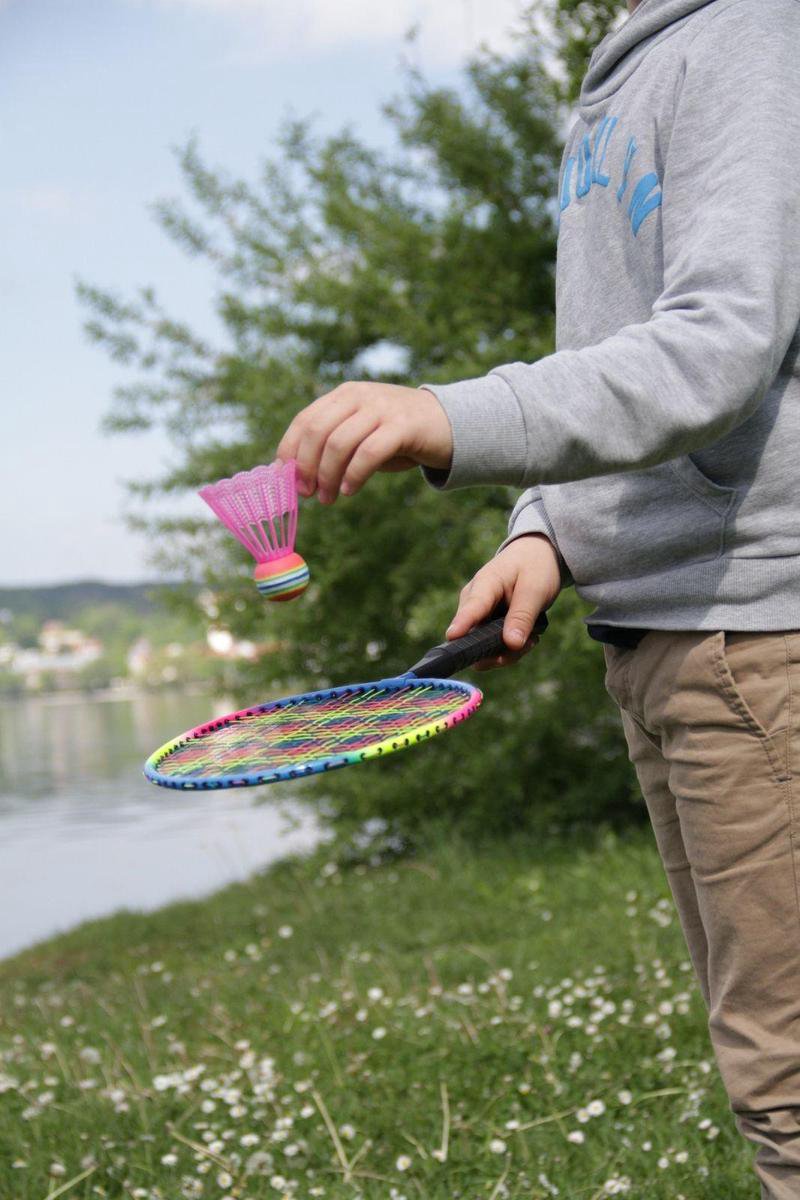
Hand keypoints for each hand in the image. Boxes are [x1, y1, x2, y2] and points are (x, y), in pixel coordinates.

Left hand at [276, 382, 451, 502]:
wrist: (451, 424)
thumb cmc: (399, 436)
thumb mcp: (362, 434)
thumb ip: (334, 447)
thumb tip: (300, 477)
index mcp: (343, 396)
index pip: (304, 420)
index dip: (290, 452)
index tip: (288, 481)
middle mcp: (359, 396)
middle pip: (317, 431)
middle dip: (307, 467)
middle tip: (307, 494)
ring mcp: (381, 408)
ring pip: (339, 443)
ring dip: (328, 476)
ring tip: (328, 498)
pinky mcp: (403, 425)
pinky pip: (369, 452)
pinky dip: (354, 475)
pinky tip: (349, 490)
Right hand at [448, 534, 561, 670]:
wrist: (534, 556)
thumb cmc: (534, 567)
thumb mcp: (536, 589)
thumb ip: (523, 616)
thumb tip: (511, 644)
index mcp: (485, 583)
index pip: (472, 606)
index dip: (462, 624)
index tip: (452, 637)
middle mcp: (473, 601)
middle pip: (474, 636)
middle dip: (500, 650)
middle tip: (530, 643)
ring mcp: (476, 615)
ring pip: (482, 647)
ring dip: (509, 651)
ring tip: (533, 638)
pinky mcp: (483, 625)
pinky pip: (491, 646)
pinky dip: (510, 648)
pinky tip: (528, 637)